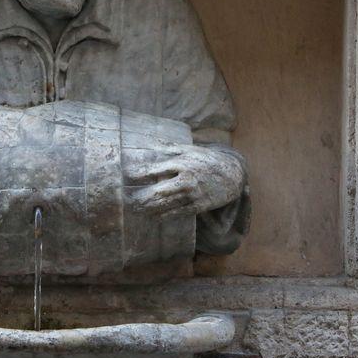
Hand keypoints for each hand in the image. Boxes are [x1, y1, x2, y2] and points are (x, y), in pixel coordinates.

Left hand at [126, 144, 244, 218]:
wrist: (232, 174)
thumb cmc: (206, 160)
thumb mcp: (190, 150)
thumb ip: (169, 148)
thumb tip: (150, 141)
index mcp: (181, 163)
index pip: (155, 169)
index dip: (139, 173)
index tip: (126, 175)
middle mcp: (185, 179)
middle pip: (158, 190)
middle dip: (141, 196)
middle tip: (126, 200)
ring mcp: (192, 194)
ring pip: (166, 204)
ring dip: (149, 208)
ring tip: (136, 210)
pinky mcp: (198, 205)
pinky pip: (178, 212)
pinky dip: (164, 215)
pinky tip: (153, 216)